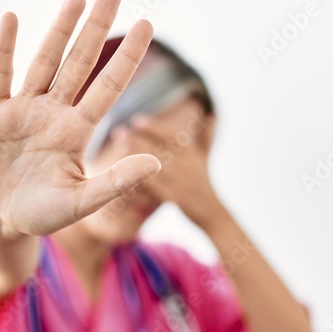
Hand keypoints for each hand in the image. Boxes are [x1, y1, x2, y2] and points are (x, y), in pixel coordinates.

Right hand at [0, 0, 160, 238]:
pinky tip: (12, 19)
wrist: (0, 222)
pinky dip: (4, 48)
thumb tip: (156, 163)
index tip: (147, 26)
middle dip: (97, 28)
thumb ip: (116, 182)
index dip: (126, 57)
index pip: (108, 86)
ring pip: (44, 61)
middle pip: (80, 62)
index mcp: (76, 131)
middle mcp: (53, 113)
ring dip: (59, 30)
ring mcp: (23, 109)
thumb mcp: (81, 202)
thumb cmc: (43, 214)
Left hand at [116, 110, 222, 227]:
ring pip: (156, 166)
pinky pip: (156, 189)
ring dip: (136, 157)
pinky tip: (125, 177)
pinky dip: (141, 182)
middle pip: (159, 148)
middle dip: (138, 139)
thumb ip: (206, 138)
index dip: (154, 127)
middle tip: (118, 132)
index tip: (136, 120)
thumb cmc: (206, 186)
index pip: (171, 136)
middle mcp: (188, 166)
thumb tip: (211, 115)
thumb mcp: (206, 160)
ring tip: (118, 149)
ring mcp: (183, 182)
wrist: (214, 215)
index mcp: (193, 154)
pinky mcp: (177, 199)